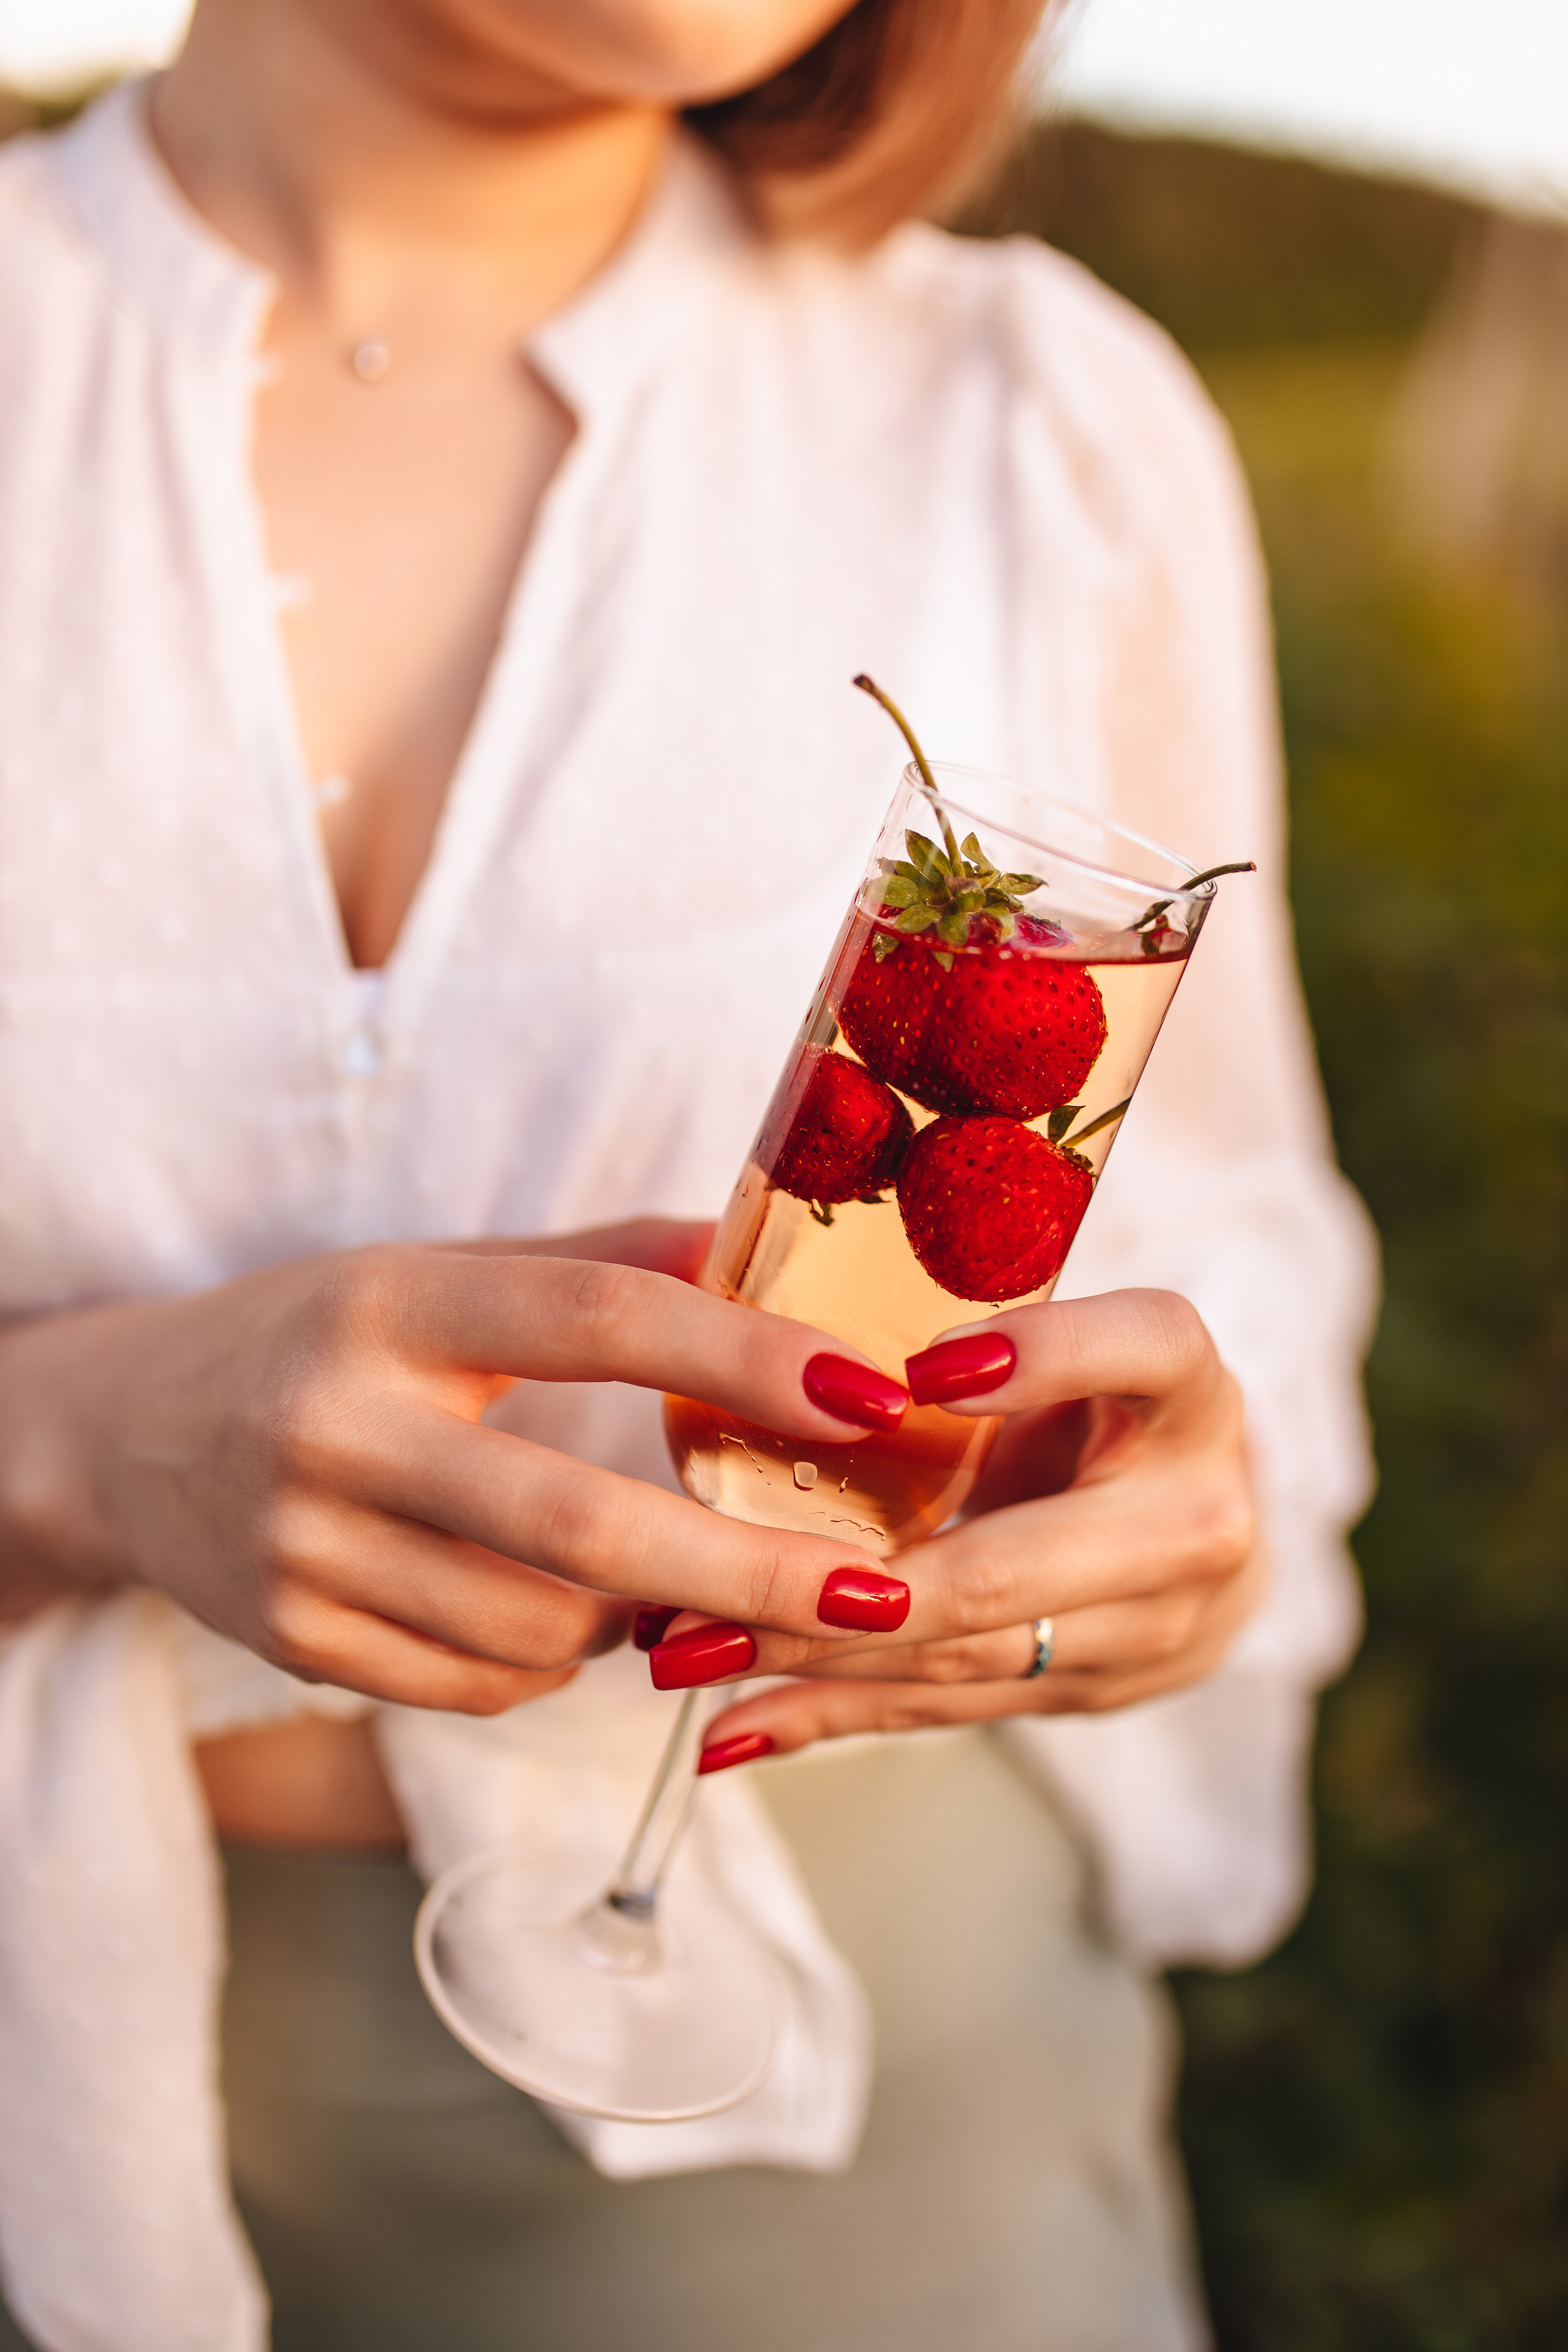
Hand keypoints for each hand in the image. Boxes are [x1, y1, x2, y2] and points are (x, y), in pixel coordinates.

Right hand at [0, 1221, 914, 1712]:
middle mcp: (336, 1426)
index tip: (872, 1394)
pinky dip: (552, 1663)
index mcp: (393, 1304)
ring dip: (642, 1622)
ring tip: (665, 1580)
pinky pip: (478, 1684)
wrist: (120, 1435)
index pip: (594, 1319)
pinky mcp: (291, 1640)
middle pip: (579, 1525)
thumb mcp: (438, 1270)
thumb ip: (596, 1266)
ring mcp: (303, 1548)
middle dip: (748, 1573)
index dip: (743, 1358)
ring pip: (539, 1629)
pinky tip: (555, 1614)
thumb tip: (759, 1250)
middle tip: (879, 1596)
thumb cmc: (321, 1336)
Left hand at [689, 1290, 1261, 1767]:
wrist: (1204, 1519)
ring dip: (814, 1655)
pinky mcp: (1101, 1694)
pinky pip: (950, 1708)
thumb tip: (721, 1271)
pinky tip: (733, 1727)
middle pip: (1024, 1563)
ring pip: (971, 1653)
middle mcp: (1195, 1516)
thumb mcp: (1057, 1340)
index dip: (1051, 1354)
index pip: (1152, 1348)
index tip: (923, 1368)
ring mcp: (1160, 1627)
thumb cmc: (1092, 1395)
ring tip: (682, 1647)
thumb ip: (955, 1317)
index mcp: (1189, 1393)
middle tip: (717, 1579)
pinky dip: (833, 1713)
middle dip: (858, 1586)